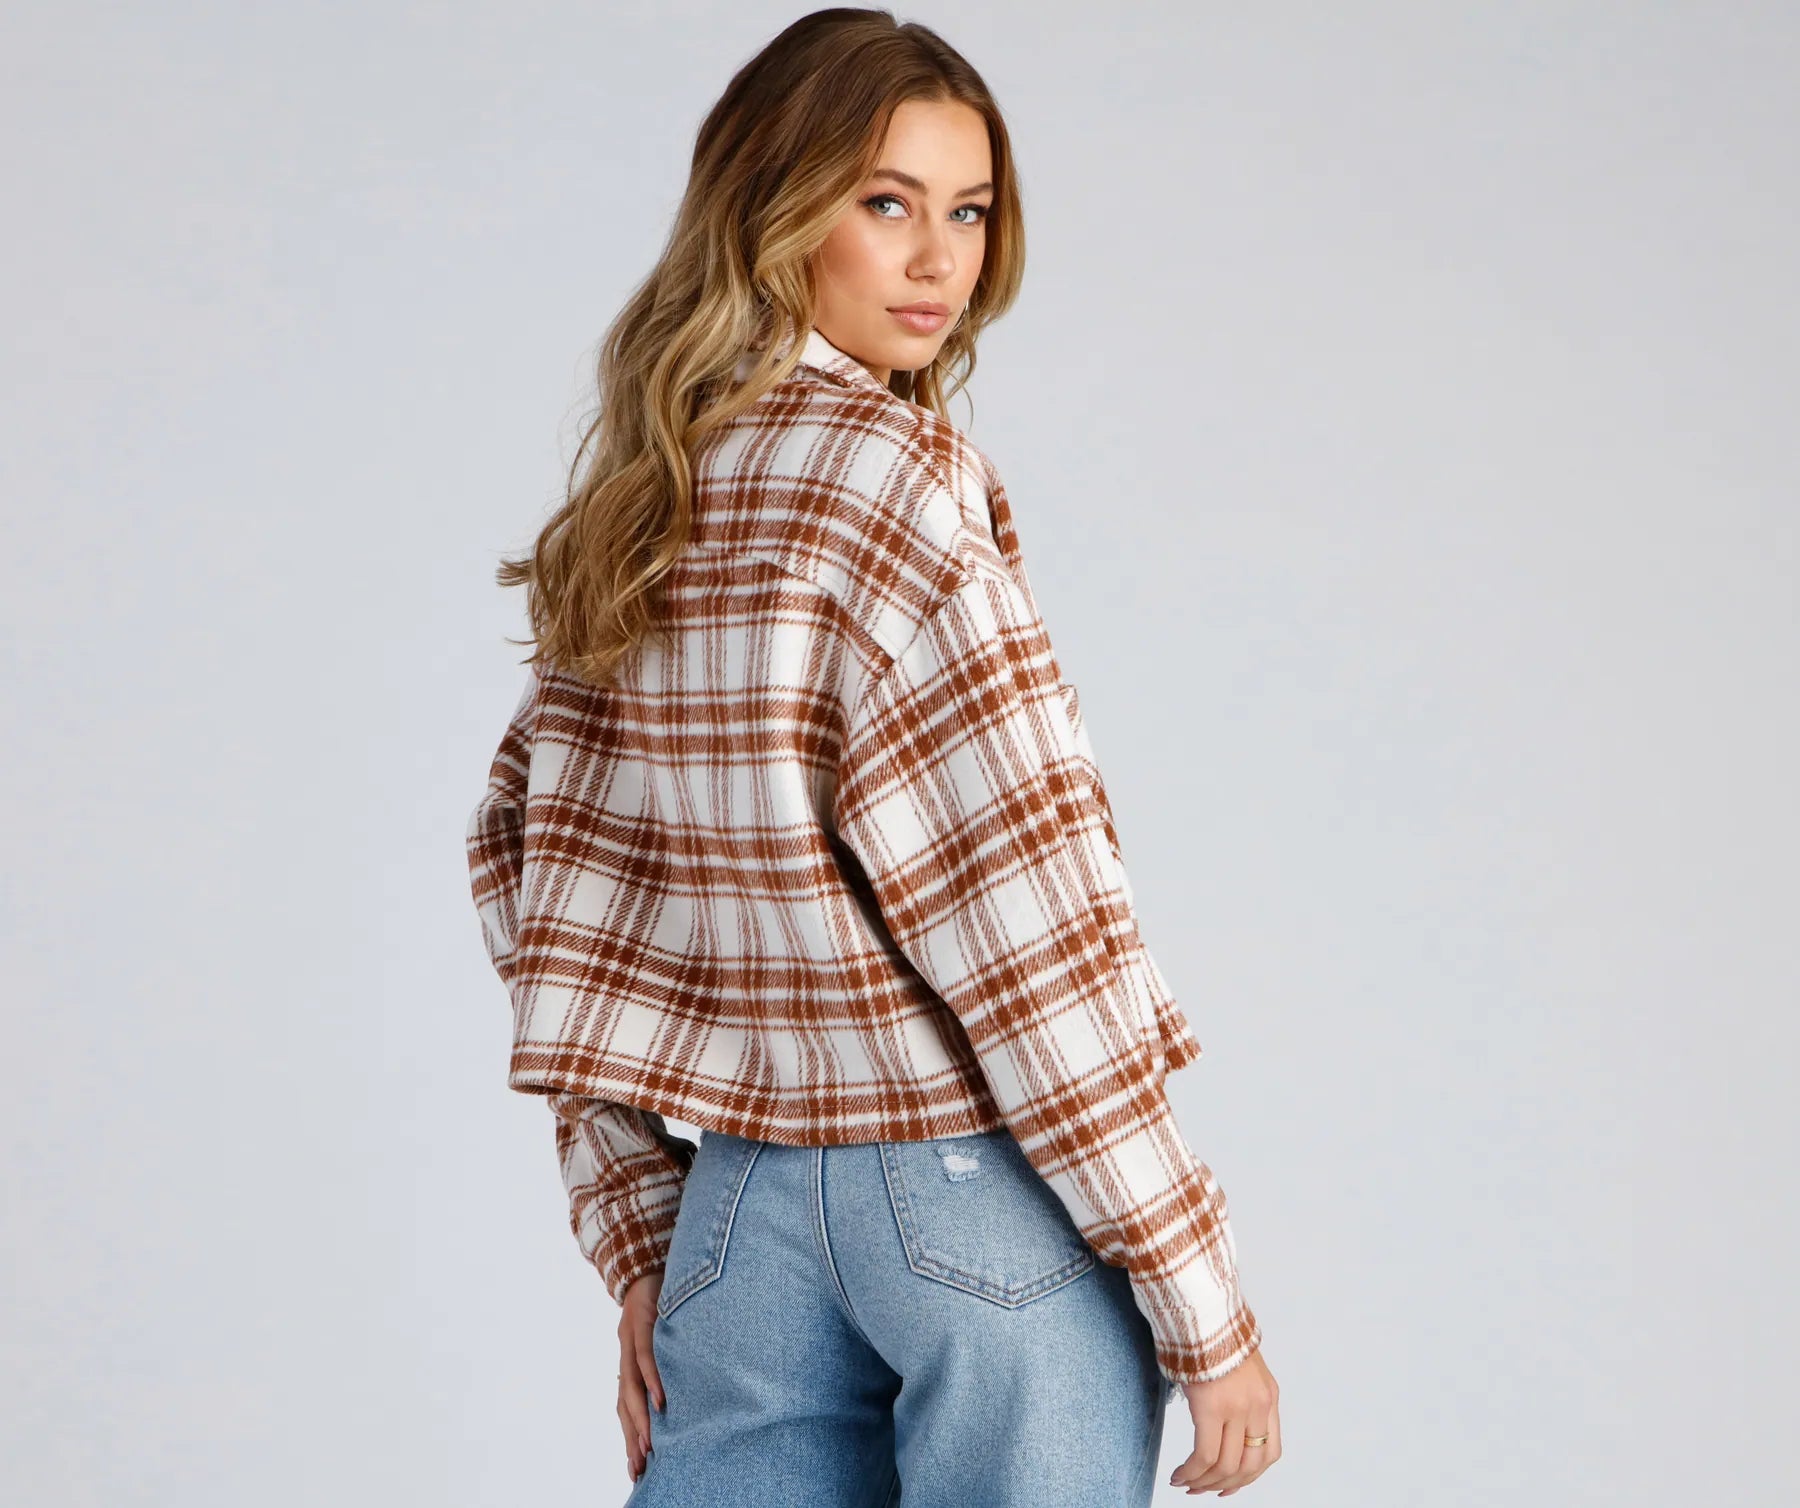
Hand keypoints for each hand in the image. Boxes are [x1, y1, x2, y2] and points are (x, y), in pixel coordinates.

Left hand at [617, 1270, 665, 1485]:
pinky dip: (653, 1379)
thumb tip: (689, 1385)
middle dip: (633, 1437)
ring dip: (640, 1418)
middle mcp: (625, 1353)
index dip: (631, 1435)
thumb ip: (670, 1357)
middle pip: (625, 1404)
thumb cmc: (661, 1297)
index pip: (626, 1405)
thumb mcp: (665, 1331)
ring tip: (649, 1446)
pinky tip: (661, 1400)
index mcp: (630, 1359)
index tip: (638, 1467)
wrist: (648, 1255)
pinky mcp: (643, 1320)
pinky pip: (646, 1355)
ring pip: (631, 1386)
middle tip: (641, 1468)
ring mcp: (630, 1338)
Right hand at [1168, 1345, 1280, 1495]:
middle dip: (1224, 1485)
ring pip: (1226, 1466)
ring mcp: (1237, 1407)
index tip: (1229, 1485)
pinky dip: (1192, 1472)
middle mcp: (1259, 1405)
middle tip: (1202, 1490)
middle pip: (1249, 1467)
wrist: (1202, 1305)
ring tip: (1186, 1484)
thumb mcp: (1238, 1366)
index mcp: (1269, 1397)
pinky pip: (1205, 1455)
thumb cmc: (1213, 1331)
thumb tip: (1220, 1420)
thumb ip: (1238, 1393)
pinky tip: (1179, 1474)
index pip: (1270, 1452)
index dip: (1249, 1477)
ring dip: (1204, 1482)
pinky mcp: (1211, 1406)